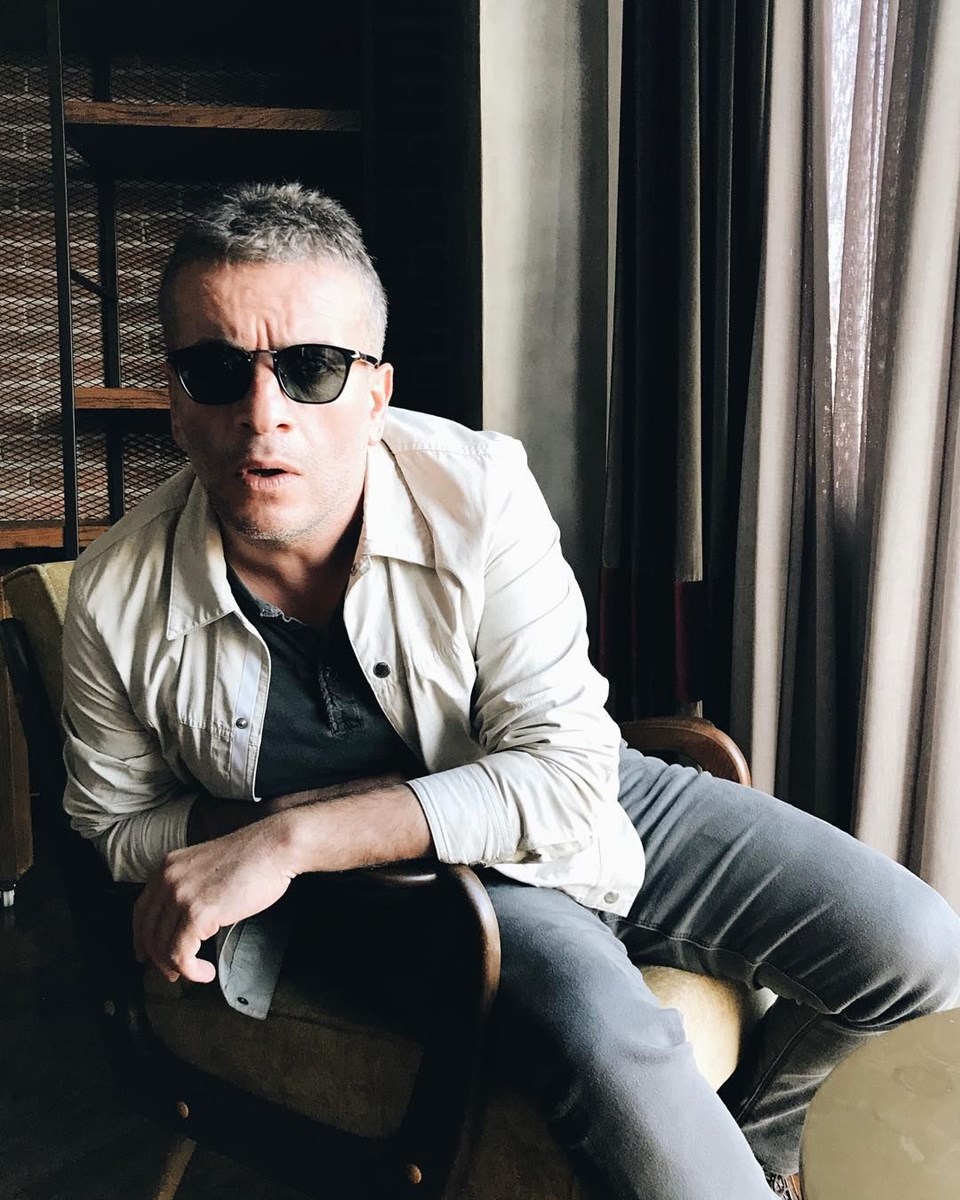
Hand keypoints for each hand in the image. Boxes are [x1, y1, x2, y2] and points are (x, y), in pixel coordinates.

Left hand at [133, 818, 295, 983]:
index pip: (141, 910)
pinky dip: (191, 970)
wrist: (274, 847)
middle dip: (158, 958)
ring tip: (195, 972)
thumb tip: (185, 922)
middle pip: (149, 932)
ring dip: (177, 968)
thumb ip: (191, 888)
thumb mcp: (208, 866)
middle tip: (171, 972)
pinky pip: (181, 954)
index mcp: (169, 866)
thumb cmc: (254, 857)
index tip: (146, 953)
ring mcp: (181, 896)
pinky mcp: (198, 913)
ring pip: (163, 947)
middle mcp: (169, 880)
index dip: (141, 938)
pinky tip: (206, 971)